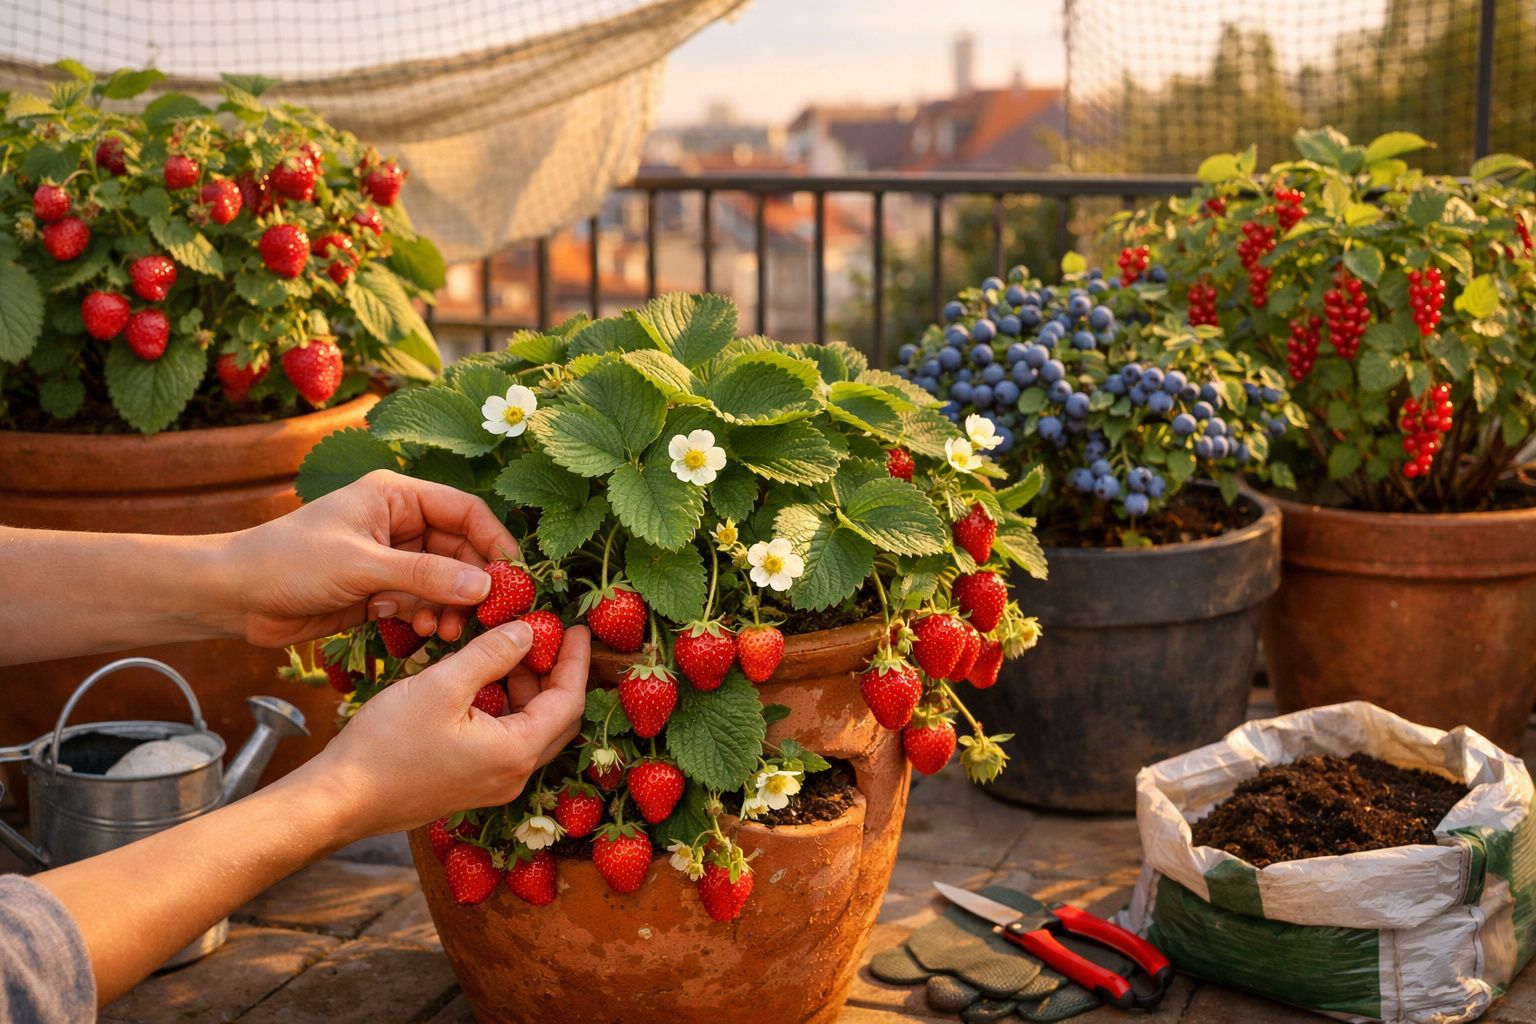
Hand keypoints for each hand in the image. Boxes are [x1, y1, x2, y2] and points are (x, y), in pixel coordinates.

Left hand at [227, 470, 519, 647]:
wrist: (235, 596)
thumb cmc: (290, 562)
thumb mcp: (362, 566)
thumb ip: (425, 576)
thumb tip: (485, 586)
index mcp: (397, 497)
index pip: (465, 511)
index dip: (494, 542)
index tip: (514, 578)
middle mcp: (400, 524)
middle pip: (460, 551)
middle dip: (473, 584)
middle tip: (483, 617)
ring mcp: (391, 558)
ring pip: (444, 582)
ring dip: (450, 607)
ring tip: (445, 632)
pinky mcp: (380, 590)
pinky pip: (421, 603)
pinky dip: (426, 618)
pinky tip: (417, 632)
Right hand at [305, 621, 590, 835]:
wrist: (341, 799)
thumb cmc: (387, 742)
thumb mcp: (443, 685)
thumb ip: (492, 654)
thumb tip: (528, 631)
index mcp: (517, 752)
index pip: (569, 701)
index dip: (576, 661)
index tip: (579, 628)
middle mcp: (515, 775)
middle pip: (557, 719)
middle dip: (558, 674)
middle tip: (551, 636)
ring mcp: (494, 784)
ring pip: (532, 730)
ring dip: (529, 689)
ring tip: (514, 649)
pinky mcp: (473, 785)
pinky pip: (508, 742)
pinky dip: (508, 708)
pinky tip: (488, 680)